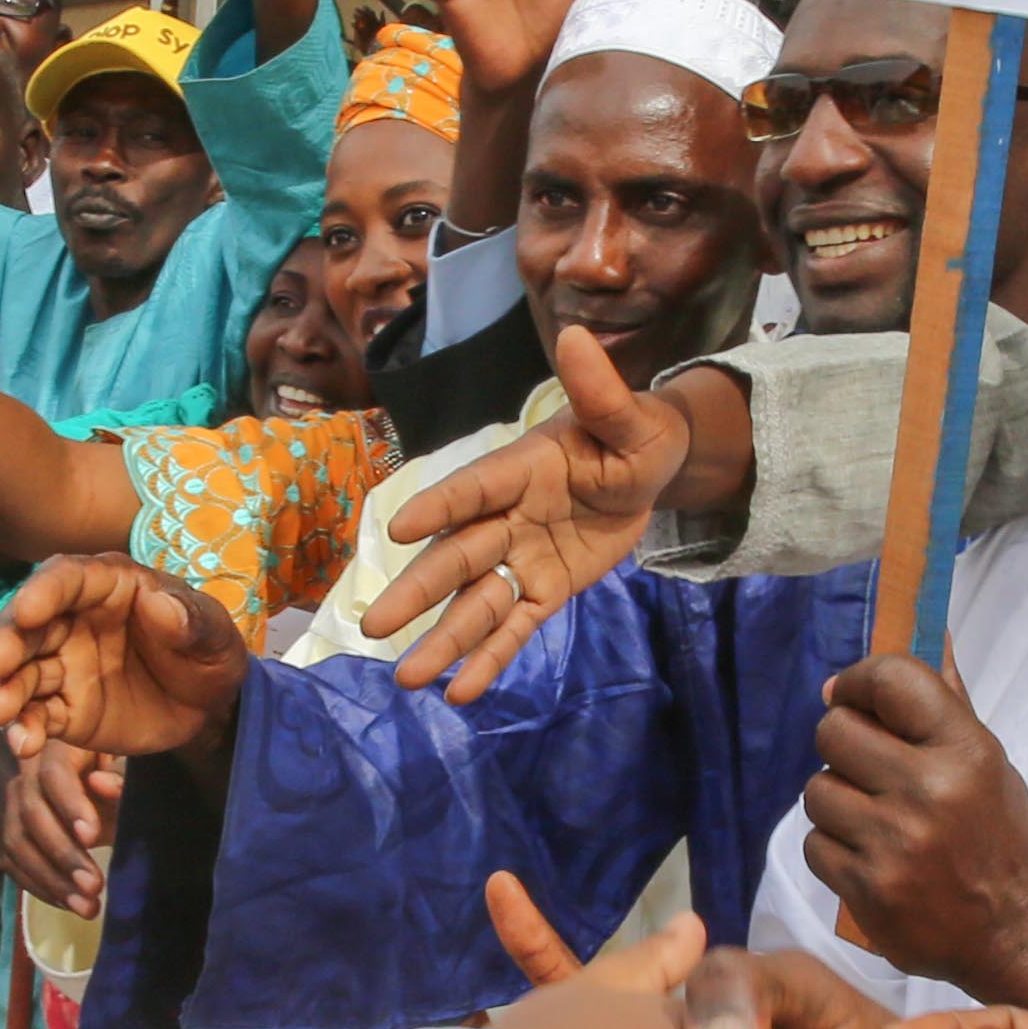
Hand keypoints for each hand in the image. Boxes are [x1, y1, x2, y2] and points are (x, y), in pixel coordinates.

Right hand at [0, 553, 251, 762]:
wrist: (208, 708)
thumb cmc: (208, 654)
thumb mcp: (214, 636)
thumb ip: (190, 619)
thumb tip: (159, 602)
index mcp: (109, 587)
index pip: (68, 579)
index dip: (44, 591)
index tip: (28, 610)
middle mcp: (74, 621)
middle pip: (30, 625)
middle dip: (8, 642)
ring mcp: (64, 666)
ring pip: (23, 673)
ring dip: (6, 690)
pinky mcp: (64, 709)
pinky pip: (37, 716)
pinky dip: (25, 729)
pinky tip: (24, 745)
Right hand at [0, 737, 111, 910]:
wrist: (110, 786)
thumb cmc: (122, 774)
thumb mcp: (131, 771)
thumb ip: (122, 778)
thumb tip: (102, 784)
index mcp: (58, 747)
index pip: (54, 774)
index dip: (70, 805)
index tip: (92, 837)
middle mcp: (28, 772)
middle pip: (31, 813)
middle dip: (63, 853)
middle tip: (94, 886)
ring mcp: (16, 803)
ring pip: (18, 843)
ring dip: (51, 880)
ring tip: (87, 906)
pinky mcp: (14, 831)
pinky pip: (15, 863)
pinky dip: (41, 887)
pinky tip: (70, 905)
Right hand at [368, 325, 689, 700]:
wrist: (653, 468)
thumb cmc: (633, 433)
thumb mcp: (627, 415)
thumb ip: (599, 390)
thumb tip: (579, 336)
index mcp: (518, 469)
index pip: (473, 489)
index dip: (439, 507)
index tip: (397, 529)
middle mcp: (507, 516)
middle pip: (456, 558)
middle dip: (417, 592)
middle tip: (374, 625)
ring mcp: (522, 557)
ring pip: (476, 604)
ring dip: (444, 640)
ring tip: (407, 681)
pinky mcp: (545, 590)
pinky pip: (514, 628)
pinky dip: (489, 659)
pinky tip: (460, 692)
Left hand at [797, 654, 1027, 999]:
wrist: (1016, 936)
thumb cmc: (1001, 842)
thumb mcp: (990, 765)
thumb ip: (948, 704)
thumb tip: (932, 630)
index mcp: (966, 751)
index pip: (891, 678)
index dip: (857, 680)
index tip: (850, 697)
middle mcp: (930, 791)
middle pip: (834, 731)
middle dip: (842, 745)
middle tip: (864, 768)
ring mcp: (895, 844)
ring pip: (815, 790)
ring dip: (836, 801)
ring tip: (873, 820)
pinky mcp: (867, 889)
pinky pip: (814, 844)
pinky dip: (833, 849)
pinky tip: (870, 859)